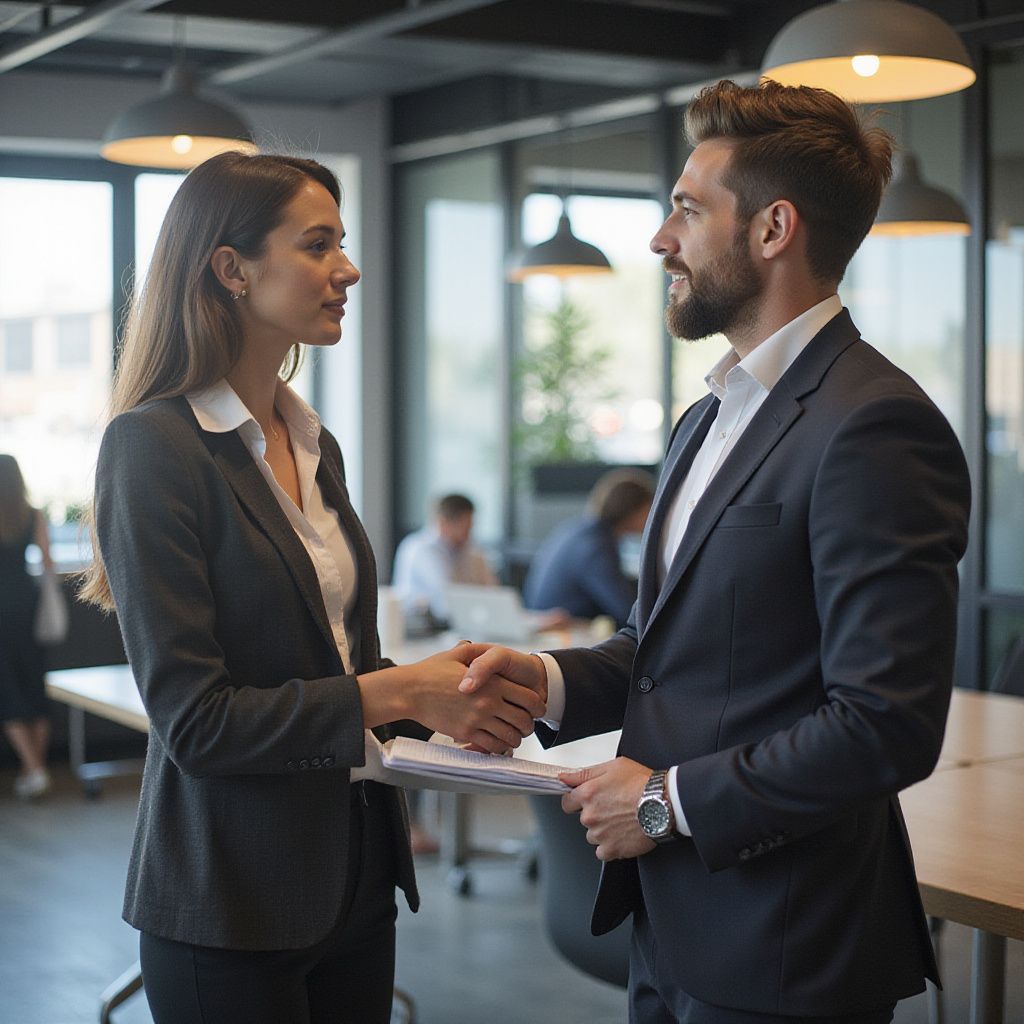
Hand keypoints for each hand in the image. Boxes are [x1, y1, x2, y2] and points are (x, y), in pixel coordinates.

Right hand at [405, 643, 544, 753]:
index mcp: (493, 683)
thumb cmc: (431, 672)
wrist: (410, 690)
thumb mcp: (457, 655)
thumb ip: (473, 654)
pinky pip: (491, 745)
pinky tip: (497, 744)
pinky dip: (498, 747)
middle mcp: (489, 702)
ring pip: (510, 736)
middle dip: (529, 726)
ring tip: (513, 736)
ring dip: (515, 738)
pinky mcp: (465, 732)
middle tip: (526, 726)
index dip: (538, 706)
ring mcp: (478, 719)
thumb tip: (477, 648)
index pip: (528, 699)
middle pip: (524, 721)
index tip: (536, 710)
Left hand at [560, 757, 655, 860]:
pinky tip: (622, 834)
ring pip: (592, 835)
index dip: (577, 800)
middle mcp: (590, 815)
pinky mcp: (612, 849)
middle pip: (582, 819)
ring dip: (603, 830)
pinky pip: (602, 852)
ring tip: (621, 820)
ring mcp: (600, 834)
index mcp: (587, 794)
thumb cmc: (642, 783)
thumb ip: (584, 773)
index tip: (587, 801)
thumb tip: (564, 777)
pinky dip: (610, 846)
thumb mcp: (613, 767)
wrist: (664, 803)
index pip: (567, 802)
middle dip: (594, 814)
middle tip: (613, 807)